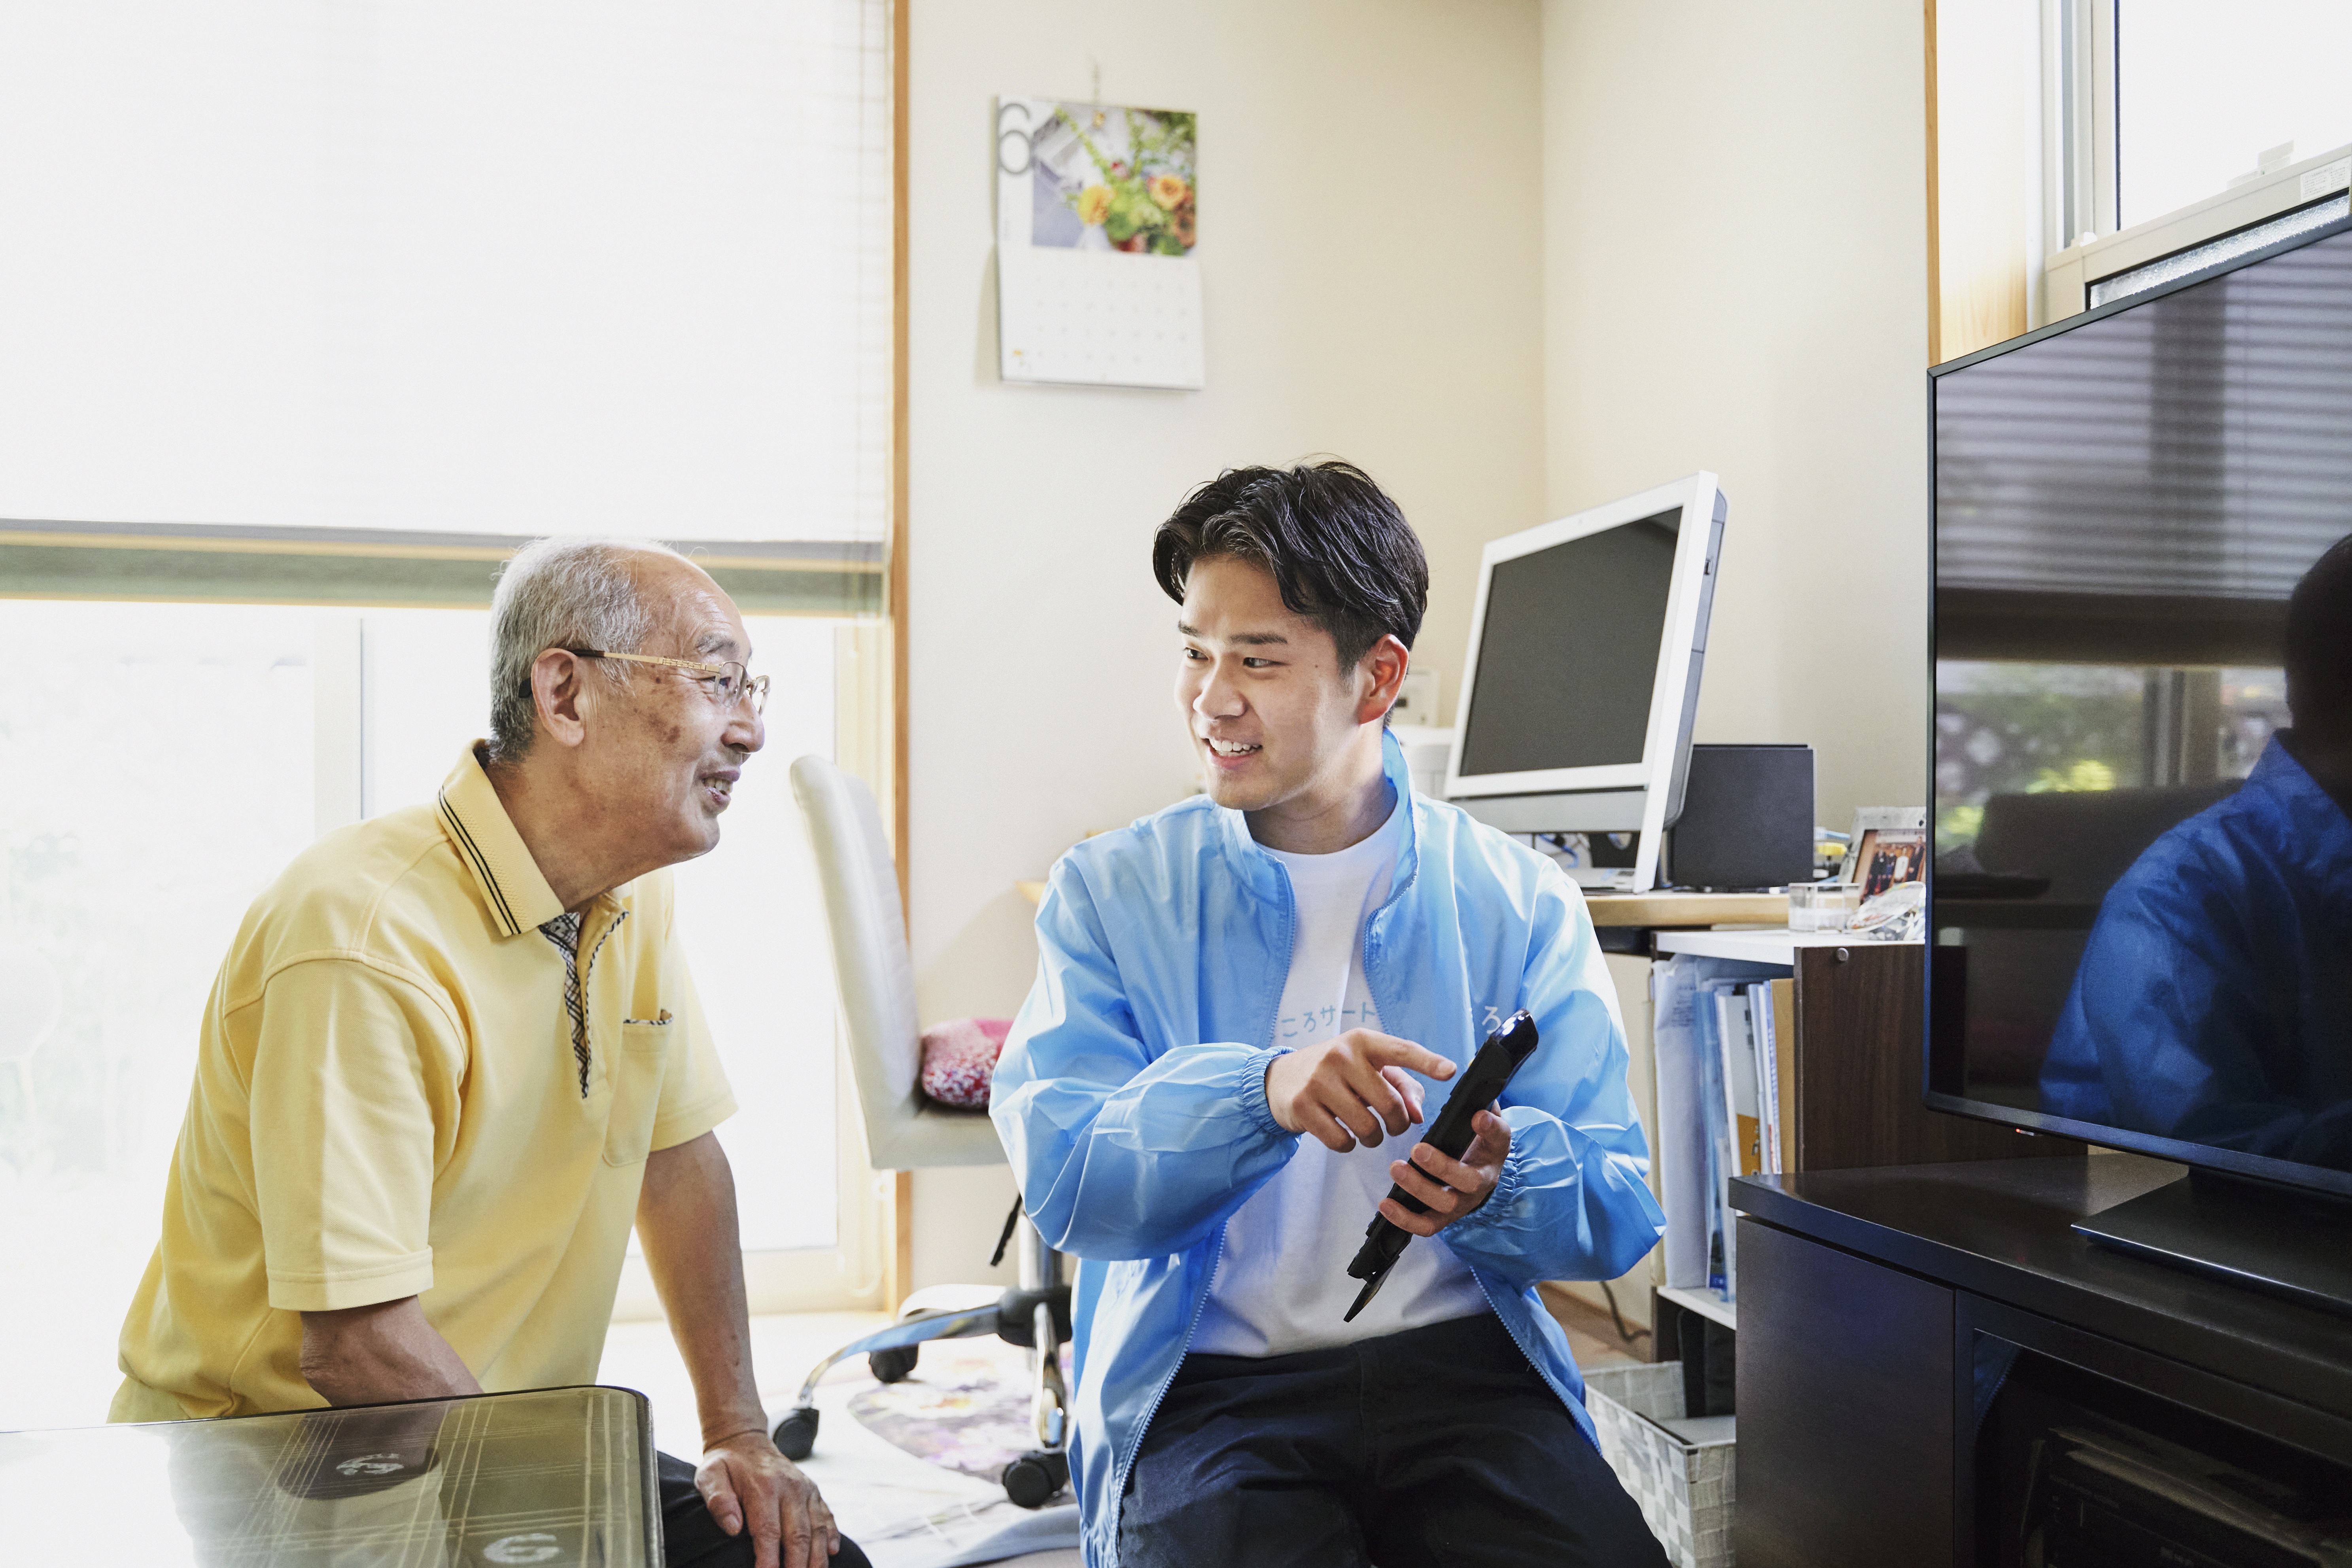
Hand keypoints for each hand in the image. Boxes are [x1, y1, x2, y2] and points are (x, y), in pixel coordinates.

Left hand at [697, 1429, 839, 1567]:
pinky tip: (831, 1552)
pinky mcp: (813, 1491)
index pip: (769, 1532)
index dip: (769, 1560)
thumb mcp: (710, 1476)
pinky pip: (826, 1515)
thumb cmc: (725, 1465)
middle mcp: (790, 1487)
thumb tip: (733, 1528)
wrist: (745, 1440)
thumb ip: (718, 1500)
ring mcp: (805, 1489)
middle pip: (798, 1535)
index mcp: (764, 1487)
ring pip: (816, 1529)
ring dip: (817, 1557)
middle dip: (796, 1566)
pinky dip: (831, 1535)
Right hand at [1265, 1030, 1453, 1152]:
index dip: (1428, 1062)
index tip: (1451, 1071)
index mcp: (1362, 1041)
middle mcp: (1340, 1055)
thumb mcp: (1368, 1069)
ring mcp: (1319, 1080)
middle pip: (1389, 1103)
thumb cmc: (1338, 1073)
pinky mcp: (1302, 1105)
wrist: (1281, 1078)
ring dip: (1374, 1138)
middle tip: (1393, 1126)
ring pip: (1367, 1127)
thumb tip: (1418, 1116)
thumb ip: (1402, 1088)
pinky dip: (1348, 1145)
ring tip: (1369, 1132)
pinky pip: (1341, 1140)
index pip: (1401, 1050)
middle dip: (1398, 1123)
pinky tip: (1344, 1135)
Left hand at [1379, 1108, 1511, 1235]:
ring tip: (1396, 1168)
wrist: (1475, 1172)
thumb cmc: (1475, 1144)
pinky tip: (1386, 1205)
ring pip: (1445, 1205)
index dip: (1490, 1129)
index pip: (1499, 1139)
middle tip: (1417, 1149)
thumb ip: (1483, 1111)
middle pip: (1469, 1182)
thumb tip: (1479, 1107)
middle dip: (1442, 1166)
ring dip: (1418, 1188)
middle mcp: (1481, 1183)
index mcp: (1493, 1153)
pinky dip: (1405, 1219)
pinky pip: (1427, 1226)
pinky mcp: (1443, 1218)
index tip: (1477, 1116)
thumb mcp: (1482, 1122)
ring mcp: (1462, 1204)